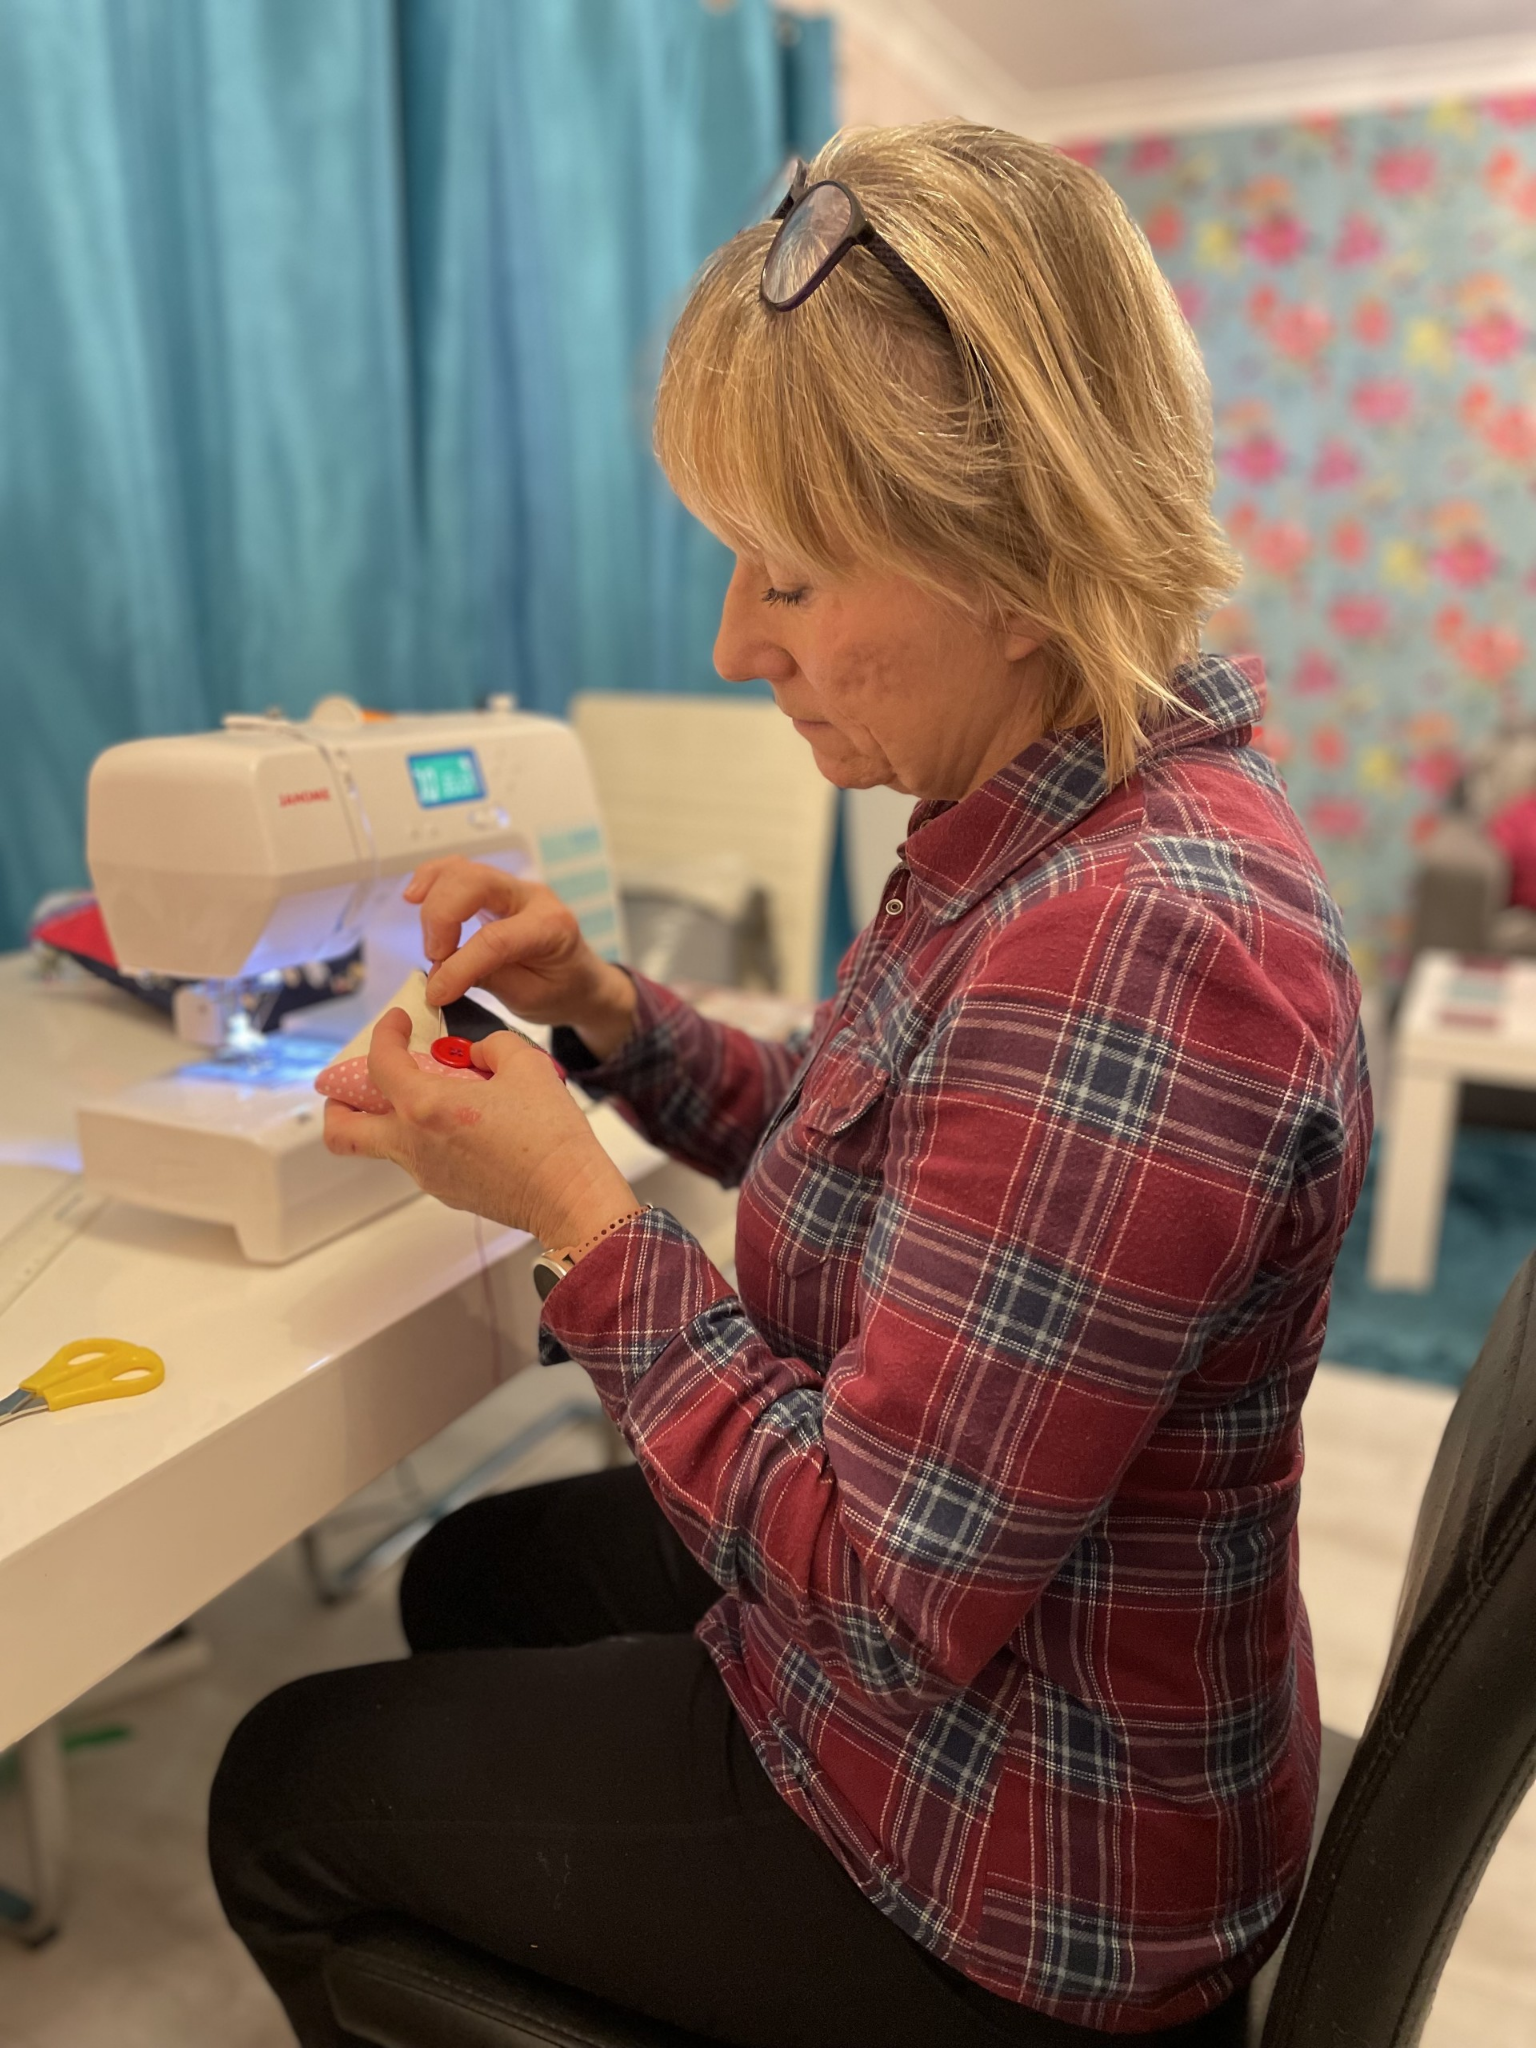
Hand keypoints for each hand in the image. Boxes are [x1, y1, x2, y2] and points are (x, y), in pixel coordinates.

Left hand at [323, 1009, 638, 1247]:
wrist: (569, 1196)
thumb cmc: (550, 1134)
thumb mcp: (527, 1065)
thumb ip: (491, 1046)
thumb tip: (475, 1054)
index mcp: (425, 1106)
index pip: (379, 1062)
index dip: (384, 1034)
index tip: (399, 1023)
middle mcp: (412, 1144)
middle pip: (343, 1131)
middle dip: (339, 1104)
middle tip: (356, 1085)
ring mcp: (426, 1173)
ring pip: (381, 1146)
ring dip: (389, 1118)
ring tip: (425, 1097)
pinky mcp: (445, 1191)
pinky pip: (418, 1160)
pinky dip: (423, 1137)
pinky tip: (461, 1125)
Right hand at [405, 857, 636, 1059]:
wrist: (582, 979)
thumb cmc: (561, 989)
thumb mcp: (529, 998)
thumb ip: (485, 981)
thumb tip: (438, 976)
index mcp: (552, 927)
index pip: (495, 938)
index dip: (459, 965)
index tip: (437, 991)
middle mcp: (533, 897)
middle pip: (474, 883)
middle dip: (441, 919)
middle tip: (436, 959)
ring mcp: (513, 887)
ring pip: (462, 869)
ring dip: (434, 902)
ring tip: (431, 942)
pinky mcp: (494, 888)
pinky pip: (457, 870)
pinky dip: (432, 879)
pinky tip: (415, 897)